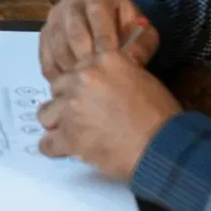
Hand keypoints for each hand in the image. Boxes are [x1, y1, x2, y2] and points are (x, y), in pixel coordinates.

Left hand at [36, 51, 180, 181]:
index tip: (83, 93)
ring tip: (70, 132)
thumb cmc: (159, 116)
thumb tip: (104, 78)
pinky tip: (62, 149)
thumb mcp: (142, 78)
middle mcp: (83, 79)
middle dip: (66, 102)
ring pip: (46, 113)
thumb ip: (115, 73)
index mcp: (102, 60)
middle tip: (80, 115)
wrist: (163, 145)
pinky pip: (48, 142)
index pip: (76, 67)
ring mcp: (73, 107)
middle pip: (57, 88)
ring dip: (57, 123)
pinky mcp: (70, 135)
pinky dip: (54, 148)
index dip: (79, 83)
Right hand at [39, 0, 157, 79]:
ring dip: (71, 67)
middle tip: (97, 77)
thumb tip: (128, 59)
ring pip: (58, 44)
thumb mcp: (144, 34)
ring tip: (86, 84)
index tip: (111, 58)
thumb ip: (140, 45)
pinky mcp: (44, 33)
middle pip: (74, 28)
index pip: (97, 10)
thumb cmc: (129, 30)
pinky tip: (71, 84)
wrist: (112, 30)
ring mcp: (54, 14)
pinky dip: (57, 72)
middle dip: (86, 56)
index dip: (103, 36)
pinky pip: (46, 55)